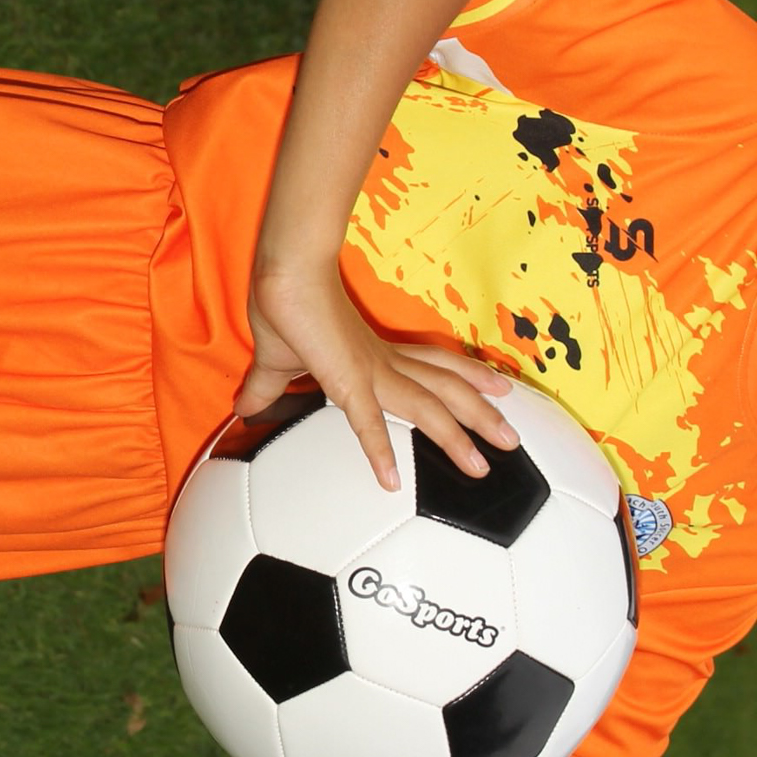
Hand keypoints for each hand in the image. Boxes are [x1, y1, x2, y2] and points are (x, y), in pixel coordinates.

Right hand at [241, 259, 516, 490]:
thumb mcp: (276, 361)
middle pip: (446, 390)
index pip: (432, 368)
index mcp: (376, 356)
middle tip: (513, 439)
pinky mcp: (347, 382)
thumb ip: (267, 389)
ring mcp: (372, 373)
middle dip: (482, 415)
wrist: (283, 275)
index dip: (465, 380)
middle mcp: (384, 364)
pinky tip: (390, 481)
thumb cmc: (284, 306)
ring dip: (460, 435)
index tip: (495, 396)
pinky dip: (378, 452)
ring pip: (430, 406)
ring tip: (487, 463)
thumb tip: (243, 410)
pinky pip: (367, 424)